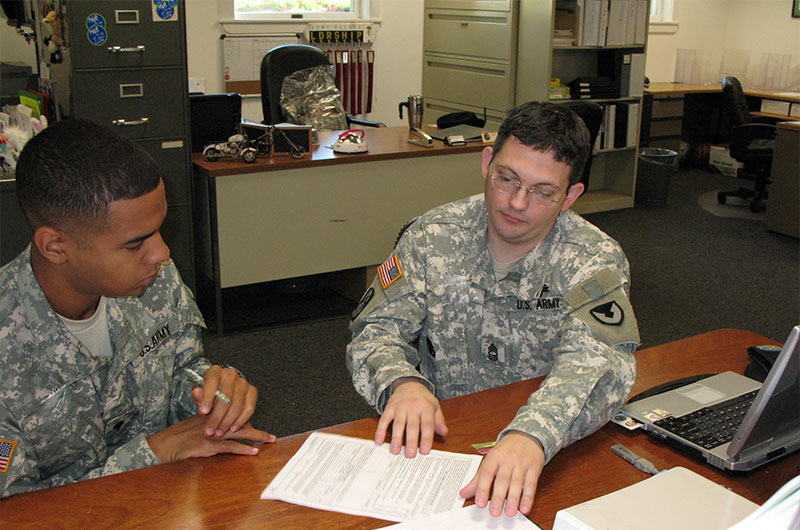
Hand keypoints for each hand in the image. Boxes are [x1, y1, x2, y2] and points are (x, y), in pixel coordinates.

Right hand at [146, 413, 275, 462]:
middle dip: (257, 428)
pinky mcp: (208, 445)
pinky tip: (253, 451)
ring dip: (256, 437)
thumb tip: (218, 411)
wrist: (163, 445)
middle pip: (241, 420)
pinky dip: (242, 449)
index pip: (235, 411)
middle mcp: (215, 420)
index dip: (248, 419)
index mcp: (212, 413)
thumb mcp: (194, 420)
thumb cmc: (178, 435)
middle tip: (271, 435)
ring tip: (269, 440)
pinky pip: (229, 447)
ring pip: (239, 432)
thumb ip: (206, 413)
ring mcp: (212, 433)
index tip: (259, 425)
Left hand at [190, 365, 257, 436]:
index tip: (202, 412)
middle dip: (217, 417)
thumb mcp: (199, 393)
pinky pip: (250, 407)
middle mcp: (231, 374)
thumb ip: (198, 394)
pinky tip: (233, 428)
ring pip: (238, 404)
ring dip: (228, 421)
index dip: (207, 398)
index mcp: (215, 372)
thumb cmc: (208, 393)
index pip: (211, 383)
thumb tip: (196, 392)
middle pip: (226, 397)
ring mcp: (243, 382)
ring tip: (219, 432)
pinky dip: (241, 420)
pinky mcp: (252, 391)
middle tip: (210, 431)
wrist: (221, 391)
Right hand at [375, 377, 447, 456]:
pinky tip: (379, 440)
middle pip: (412, 426)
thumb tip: (444, 432)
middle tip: (410, 455)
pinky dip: (380, 430)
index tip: (425, 451)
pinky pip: (384, 419)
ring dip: (396, 438)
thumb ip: (439, 421)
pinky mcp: (389, 407)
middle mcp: (413, 406)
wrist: (408, 384)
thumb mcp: (435, 407)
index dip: (426, 438)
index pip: (427, 424)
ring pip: (398, 424)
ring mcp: (400, 407)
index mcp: (426, 407)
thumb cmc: (423, 399)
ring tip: (395, 451)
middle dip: (411, 441)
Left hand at [459, 431, 545, 516]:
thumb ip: (477, 479)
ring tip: (509, 512)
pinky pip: (531, 484)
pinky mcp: (533, 469)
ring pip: (517, 482)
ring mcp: (521, 464)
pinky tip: (525, 507)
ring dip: (513, 499)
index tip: (479, 503)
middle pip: (502, 479)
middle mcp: (507, 460)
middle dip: (498, 497)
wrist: (527, 436)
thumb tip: (463, 493)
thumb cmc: (506, 450)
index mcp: (494, 457)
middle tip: (494, 511)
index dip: (482, 488)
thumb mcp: (490, 460)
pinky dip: (528, 497)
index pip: (486, 473)